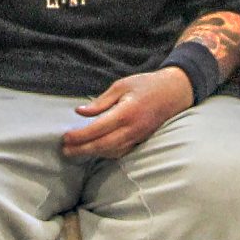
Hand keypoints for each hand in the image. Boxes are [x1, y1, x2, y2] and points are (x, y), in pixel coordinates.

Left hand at [62, 68, 192, 159]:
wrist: (175, 92)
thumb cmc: (146, 85)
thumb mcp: (121, 85)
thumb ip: (100, 102)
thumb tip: (80, 112)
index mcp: (126, 112)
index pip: (98, 129)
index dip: (80, 136)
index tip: (65, 137)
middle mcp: (132, 128)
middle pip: (103, 145)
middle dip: (82, 150)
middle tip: (65, 151)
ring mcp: (138, 136)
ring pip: (112, 151)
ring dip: (92, 153)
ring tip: (75, 151)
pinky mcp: (141, 140)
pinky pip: (121, 151)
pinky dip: (106, 153)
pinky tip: (95, 150)